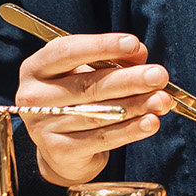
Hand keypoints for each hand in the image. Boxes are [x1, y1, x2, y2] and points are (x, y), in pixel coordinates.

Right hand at [15, 33, 172, 186]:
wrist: (62, 147)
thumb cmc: (78, 98)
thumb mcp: (88, 72)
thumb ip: (113, 59)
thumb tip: (139, 53)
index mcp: (36, 67)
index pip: (67, 51)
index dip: (102, 46)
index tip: (134, 43)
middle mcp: (33, 96)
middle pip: (87, 85)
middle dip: (130, 79)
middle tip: (159, 75)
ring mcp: (42, 127)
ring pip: (98, 113)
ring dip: (136, 105)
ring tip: (162, 100)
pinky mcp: (59, 152)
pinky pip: (102, 139)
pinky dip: (131, 130)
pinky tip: (151, 122)